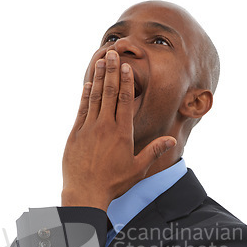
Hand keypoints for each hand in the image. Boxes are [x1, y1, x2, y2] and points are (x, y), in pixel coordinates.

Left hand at [61, 50, 176, 211]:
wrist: (85, 193)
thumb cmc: (113, 183)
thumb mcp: (137, 169)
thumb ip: (154, 151)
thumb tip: (171, 140)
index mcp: (122, 133)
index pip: (126, 101)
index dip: (127, 81)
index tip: (127, 66)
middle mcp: (105, 127)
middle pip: (110, 93)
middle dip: (112, 71)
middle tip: (112, 53)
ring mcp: (88, 129)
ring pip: (95, 98)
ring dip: (99, 78)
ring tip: (101, 61)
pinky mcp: (75, 135)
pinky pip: (81, 110)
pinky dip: (86, 96)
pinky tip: (89, 84)